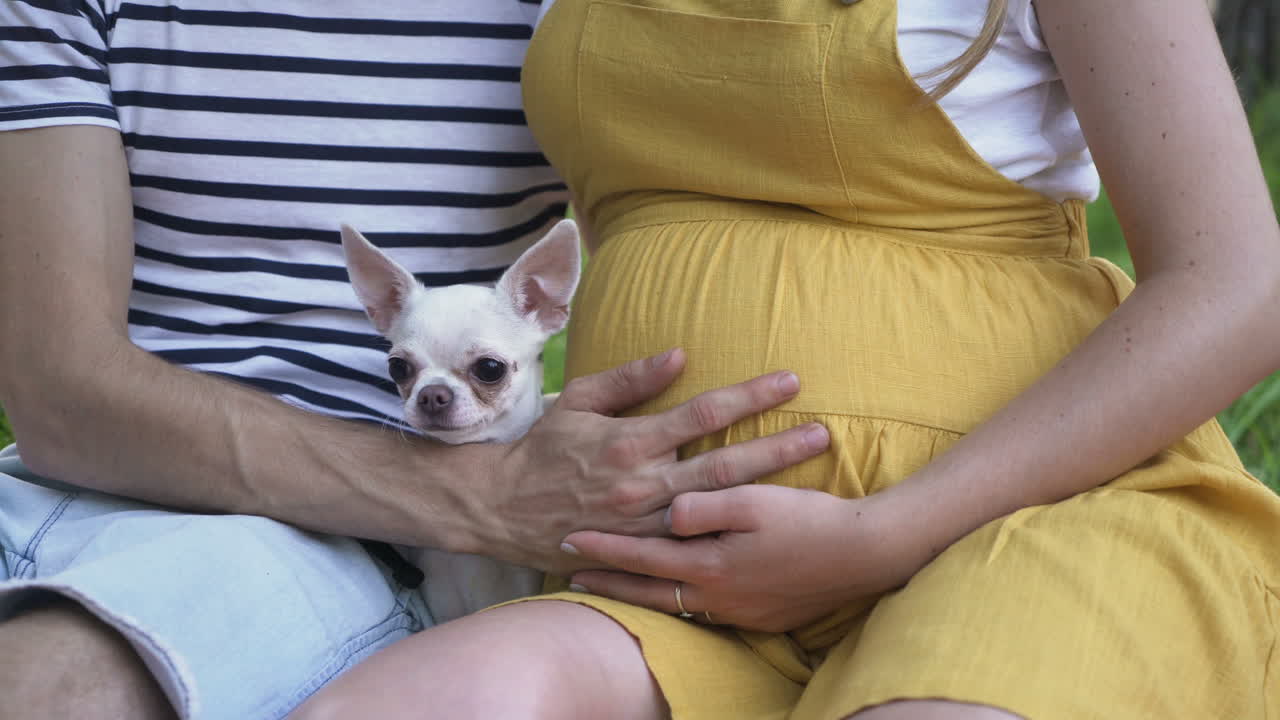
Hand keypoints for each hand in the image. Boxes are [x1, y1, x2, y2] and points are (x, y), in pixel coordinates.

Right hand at [484, 349, 830, 573]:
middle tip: (821, 432)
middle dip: (779, 447)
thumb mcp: (579, 400)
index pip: (705, 413)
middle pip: (727, 463)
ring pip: (719, 505)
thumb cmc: (543, 449)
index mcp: (632, 441)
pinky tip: (765, 522)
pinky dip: (731, 530)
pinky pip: (695, 541)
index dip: (751, 395)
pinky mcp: (642, 550)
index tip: (789, 381)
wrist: (503, 509)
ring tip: (811, 474)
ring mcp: (646, 523)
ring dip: (767, 489)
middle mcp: (645, 483)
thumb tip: (680, 356)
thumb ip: (631, 378)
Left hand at [560, 484, 925, 632]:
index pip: (641, 557)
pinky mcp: (759, 616)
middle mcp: (717, 597)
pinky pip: (703, 610)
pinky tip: (673, 592)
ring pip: (673, 604)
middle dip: (608, 579)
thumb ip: (703, 507)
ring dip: (640, 591)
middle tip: (569, 572)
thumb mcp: (754, 501)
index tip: (566, 539)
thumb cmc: (810, 521)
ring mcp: (739, 612)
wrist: (866, 557)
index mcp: (710, 566)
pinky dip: (677, 600)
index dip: (602, 548)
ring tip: (612, 582)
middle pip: (647, 590)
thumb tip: (666, 511)